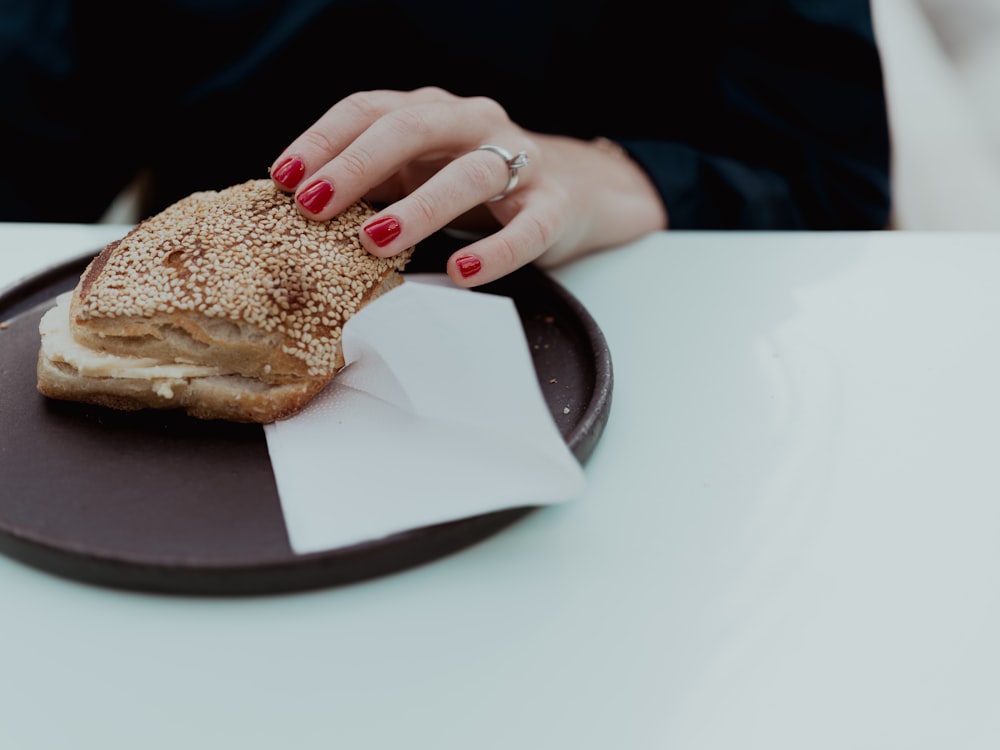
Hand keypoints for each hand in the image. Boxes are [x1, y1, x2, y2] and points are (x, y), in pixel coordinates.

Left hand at [269, 87, 666, 285]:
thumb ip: (371, 180)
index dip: (323, 139)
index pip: (370, 108)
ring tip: (377, 242)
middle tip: (314, 206)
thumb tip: (296, 205)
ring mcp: (519, 162)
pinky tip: (460, 274)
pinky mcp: (554, 206)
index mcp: (432, 112)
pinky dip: (494, 252)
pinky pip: (527, 229)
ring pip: (469, 175)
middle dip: (358, 165)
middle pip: (414, 128)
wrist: (572, 190)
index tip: (282, 178)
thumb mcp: (418, 172)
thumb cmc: (474, 184)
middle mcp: (474, 124)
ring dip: (419, 208)